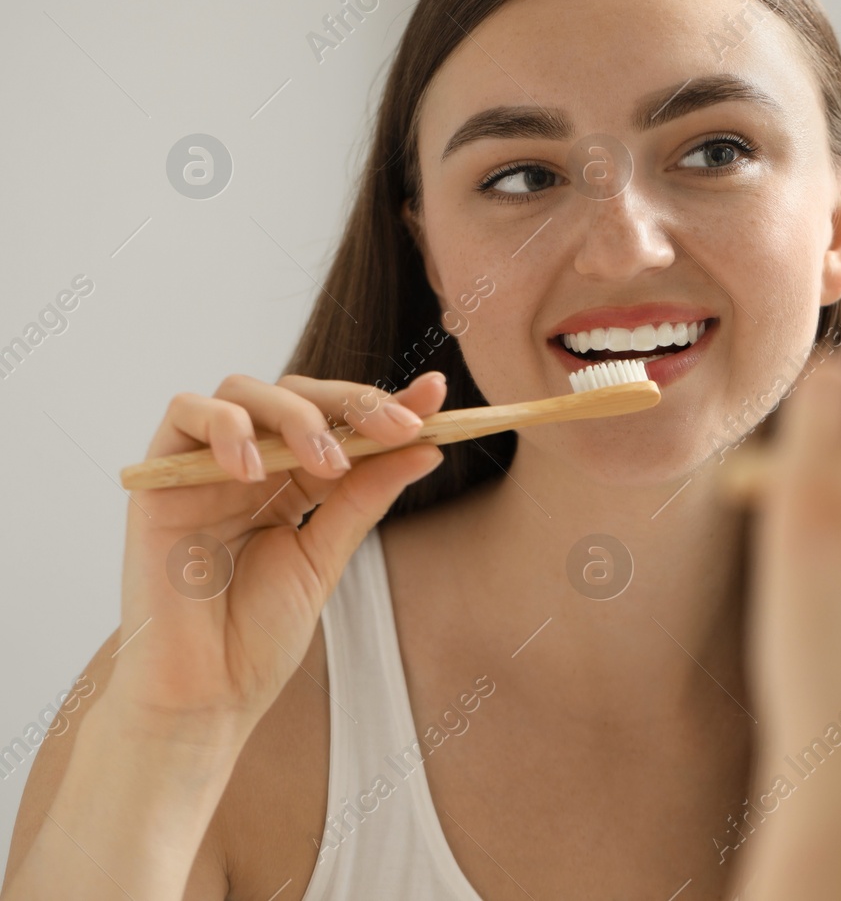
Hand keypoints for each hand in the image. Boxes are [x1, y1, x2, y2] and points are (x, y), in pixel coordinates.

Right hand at [105, 371, 447, 747]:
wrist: (202, 694)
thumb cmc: (258, 635)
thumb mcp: (326, 557)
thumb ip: (365, 498)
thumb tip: (426, 447)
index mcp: (293, 481)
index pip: (340, 422)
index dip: (385, 401)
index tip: (436, 393)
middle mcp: (250, 465)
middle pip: (297, 392)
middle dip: (353, 402)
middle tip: (395, 429)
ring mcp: (204, 468)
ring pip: (243, 390)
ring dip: (295, 416)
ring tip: (326, 466)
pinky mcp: (159, 477)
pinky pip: (183, 413)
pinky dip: (225, 427)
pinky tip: (254, 472)